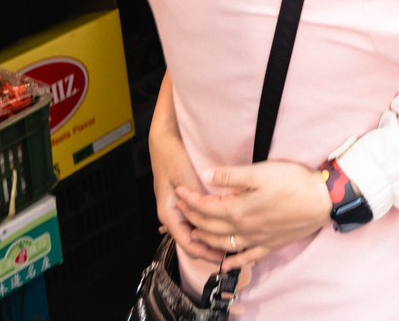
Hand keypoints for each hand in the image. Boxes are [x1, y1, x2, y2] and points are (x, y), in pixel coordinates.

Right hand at [150, 112, 222, 263]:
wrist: (166, 139)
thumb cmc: (173, 156)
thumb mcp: (186, 177)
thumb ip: (198, 197)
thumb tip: (214, 214)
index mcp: (169, 214)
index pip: (188, 244)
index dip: (206, 253)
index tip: (223, 259)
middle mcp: (172, 215)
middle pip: (192, 242)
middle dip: (210, 250)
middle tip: (232, 256)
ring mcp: (177, 209)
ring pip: (195, 232)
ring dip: (210, 239)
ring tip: (230, 244)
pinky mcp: (185, 202)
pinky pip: (197, 220)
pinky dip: (209, 226)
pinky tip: (223, 226)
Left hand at [175, 160, 331, 268]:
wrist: (320, 201)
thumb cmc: (292, 182)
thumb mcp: (260, 172)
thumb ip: (230, 175)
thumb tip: (205, 175)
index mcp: (238, 210)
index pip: (205, 207)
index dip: (190, 199)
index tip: (179, 191)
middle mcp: (243, 229)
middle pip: (210, 227)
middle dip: (192, 218)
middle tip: (182, 209)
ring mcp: (256, 240)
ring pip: (223, 244)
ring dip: (205, 240)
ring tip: (194, 234)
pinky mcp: (269, 245)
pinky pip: (246, 258)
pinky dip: (232, 262)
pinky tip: (225, 263)